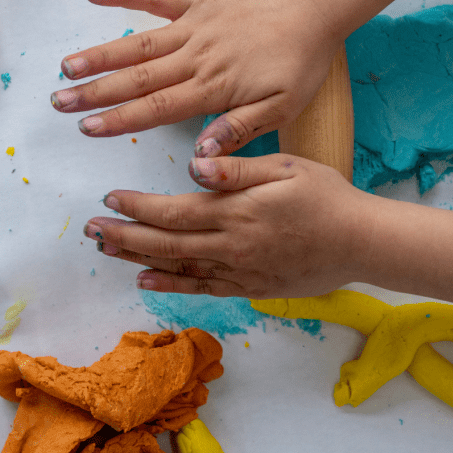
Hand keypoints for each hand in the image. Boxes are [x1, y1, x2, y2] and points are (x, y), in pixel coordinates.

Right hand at [51, 0, 339, 156]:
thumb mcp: (281, 108)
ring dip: (100, 54)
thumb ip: (238, 130)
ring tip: (65, 66)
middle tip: (59, 102)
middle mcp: (196, 57)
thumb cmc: (300, 63)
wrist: (315, 9)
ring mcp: (193, 26)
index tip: (87, 128)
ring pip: (138, 43)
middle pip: (137, 78)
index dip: (119, 119)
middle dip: (95, 92)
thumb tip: (199, 154)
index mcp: (213, 87)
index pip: (156, 108)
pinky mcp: (197, 0)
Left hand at [83, 154, 378, 297]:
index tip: (110, 198)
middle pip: (165, 243)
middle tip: (90, 231)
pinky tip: (147, 282)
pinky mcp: (250, 287)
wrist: (362, 243)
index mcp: (236, 211)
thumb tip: (196, 164)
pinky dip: (171, 286)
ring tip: (107, 252)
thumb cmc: (327, 197)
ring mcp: (239, 270)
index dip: (137, 206)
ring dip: (137, 260)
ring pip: (177, 268)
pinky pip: (202, 289)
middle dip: (123, 236)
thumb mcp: (287, 168)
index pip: (173, 210)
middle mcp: (230, 245)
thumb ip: (238, 168)